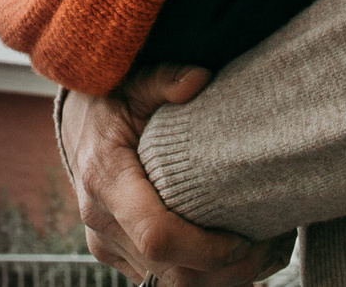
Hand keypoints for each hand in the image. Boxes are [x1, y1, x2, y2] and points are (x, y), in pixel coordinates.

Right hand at [61, 65, 290, 286]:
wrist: (77, 127)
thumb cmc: (112, 101)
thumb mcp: (135, 82)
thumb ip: (165, 79)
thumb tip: (199, 79)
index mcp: (106, 179)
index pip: (157, 236)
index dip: (205, 249)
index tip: (243, 237)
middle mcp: (102, 221)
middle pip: (171, 274)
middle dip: (225, 272)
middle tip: (268, 249)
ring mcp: (106, 244)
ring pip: (169, 286)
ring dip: (219, 280)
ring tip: (261, 254)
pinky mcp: (116, 255)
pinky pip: (162, 282)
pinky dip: (201, 279)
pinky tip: (233, 258)